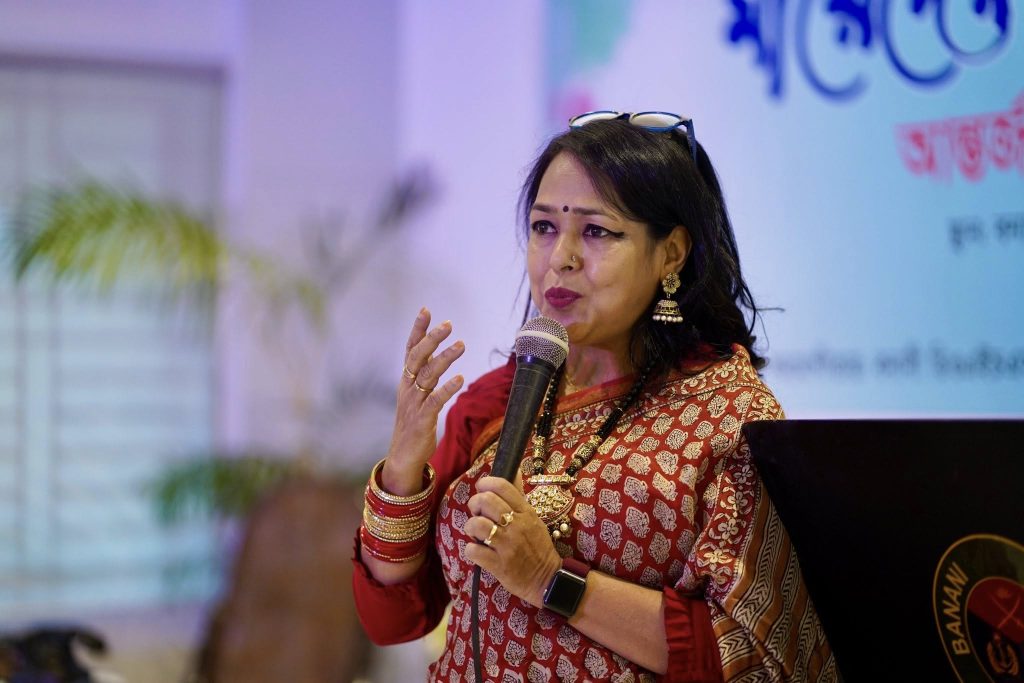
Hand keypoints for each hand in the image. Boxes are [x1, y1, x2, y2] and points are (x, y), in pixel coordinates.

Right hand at [383, 308, 464, 494]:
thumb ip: (424, 376)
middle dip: (432, 338)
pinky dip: (447, 388)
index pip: (410, 349)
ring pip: (428, 375)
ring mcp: (414, 402)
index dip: (417, 330)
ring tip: (461, 344)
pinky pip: (435, 400)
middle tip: (448, 324)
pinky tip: (460, 378)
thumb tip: (436, 356)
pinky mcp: (422, 418)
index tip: (426, 310)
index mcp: (406, 380)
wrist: (403, 456)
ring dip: (445, 358)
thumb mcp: (416, 396)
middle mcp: (408, 388)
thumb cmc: (414, 424)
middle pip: (418, 357)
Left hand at [463, 477, 561, 606]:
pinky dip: (470, 550)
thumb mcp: (533, 518)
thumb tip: (514, 471)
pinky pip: (473, 550)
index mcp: (526, 512)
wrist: (548, 580)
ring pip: (476, 524)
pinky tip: (477, 551)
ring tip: (475, 533)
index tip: (481, 489)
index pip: (502, 486)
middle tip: (477, 513)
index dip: (486, 483)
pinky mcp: (499, 565)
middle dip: (474, 504)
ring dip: (470, 527)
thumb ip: (519, 497)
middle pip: (485, 501)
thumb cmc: (538, 547)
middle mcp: (517, 526)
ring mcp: (507, 546)